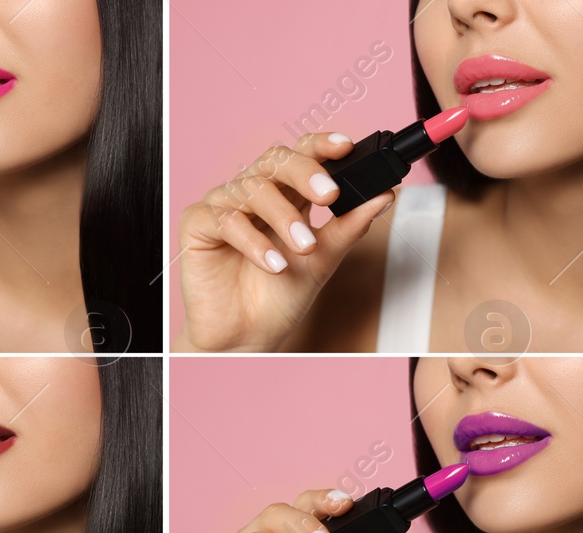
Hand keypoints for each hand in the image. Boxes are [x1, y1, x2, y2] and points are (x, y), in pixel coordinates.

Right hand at [175, 132, 394, 351]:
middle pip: (277, 160)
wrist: (248, 337)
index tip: (346, 148)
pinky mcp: (198, 225)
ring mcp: (224, 206)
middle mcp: (254, 194)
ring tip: (304, 248)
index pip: (302, 155)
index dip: (321, 146)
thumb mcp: (324, 259)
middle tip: (328, 195)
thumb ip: (349, 225)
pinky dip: (253, 241)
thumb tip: (384, 195)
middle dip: (305, 173)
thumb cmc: (280, 298)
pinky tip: (273, 264)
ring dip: (283, 218)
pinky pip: (226, 219)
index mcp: (285, 195)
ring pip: (254, 189)